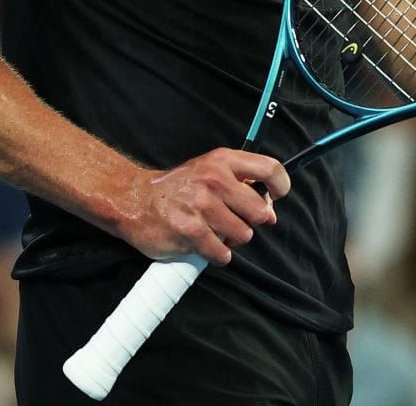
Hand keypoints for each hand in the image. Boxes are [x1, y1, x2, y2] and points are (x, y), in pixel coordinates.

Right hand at [114, 149, 288, 266]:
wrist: (135, 200)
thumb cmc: (177, 188)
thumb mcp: (209, 170)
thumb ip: (240, 184)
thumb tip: (270, 212)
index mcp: (222, 161)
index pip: (270, 169)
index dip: (281, 186)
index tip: (277, 197)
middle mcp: (214, 180)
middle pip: (260, 211)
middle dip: (251, 222)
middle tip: (233, 220)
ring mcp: (202, 206)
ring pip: (244, 236)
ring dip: (232, 240)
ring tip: (214, 231)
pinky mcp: (191, 232)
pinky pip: (223, 254)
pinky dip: (218, 255)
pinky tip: (205, 244)